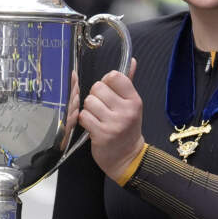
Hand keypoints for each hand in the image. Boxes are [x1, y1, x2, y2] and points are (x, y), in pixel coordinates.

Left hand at [81, 58, 143, 181]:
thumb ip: (128, 83)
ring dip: (89, 109)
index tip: (108, 91)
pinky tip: (92, 125)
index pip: (115, 76)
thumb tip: (131, 60)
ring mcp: (114, 123)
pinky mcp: (101, 134)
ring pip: (89, 102)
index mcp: (134, 100)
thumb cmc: (126, 129)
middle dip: (95, 96)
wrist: (127, 158)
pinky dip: (85, 120)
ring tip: (97, 117)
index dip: (106, 81)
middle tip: (101, 108)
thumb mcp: (131, 105)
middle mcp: (126, 111)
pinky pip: (84, 116)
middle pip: (98, 87)